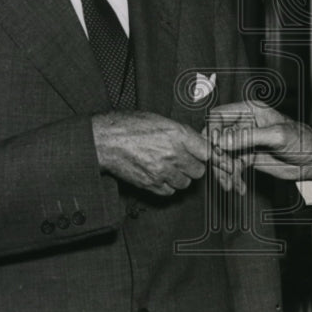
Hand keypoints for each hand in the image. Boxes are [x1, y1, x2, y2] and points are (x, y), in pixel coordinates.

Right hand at [92, 111, 239, 195]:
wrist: (104, 140)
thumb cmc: (128, 126)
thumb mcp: (159, 119)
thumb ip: (181, 132)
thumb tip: (197, 141)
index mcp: (176, 134)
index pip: (207, 151)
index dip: (204, 152)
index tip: (200, 153)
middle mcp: (172, 153)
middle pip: (199, 171)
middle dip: (193, 166)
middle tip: (184, 161)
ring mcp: (161, 171)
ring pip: (185, 183)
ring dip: (180, 177)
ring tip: (170, 168)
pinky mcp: (150, 183)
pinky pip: (169, 191)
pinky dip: (167, 186)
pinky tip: (161, 176)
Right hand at [207, 101, 311, 181]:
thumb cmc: (301, 141)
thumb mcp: (276, 136)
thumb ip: (248, 137)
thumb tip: (221, 141)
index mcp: (249, 111)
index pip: (218, 115)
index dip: (212, 131)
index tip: (215, 148)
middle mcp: (243, 124)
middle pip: (216, 138)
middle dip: (217, 156)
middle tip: (226, 169)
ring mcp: (243, 142)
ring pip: (221, 155)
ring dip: (223, 171)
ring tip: (231, 184)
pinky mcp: (246, 157)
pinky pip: (231, 168)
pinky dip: (232, 179)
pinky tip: (239, 187)